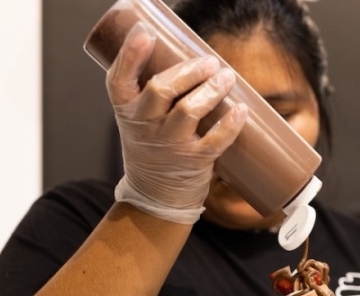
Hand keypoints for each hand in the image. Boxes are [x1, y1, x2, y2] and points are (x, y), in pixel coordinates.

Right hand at [106, 23, 247, 223]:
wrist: (154, 196)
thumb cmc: (151, 147)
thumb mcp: (138, 120)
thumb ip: (153, 92)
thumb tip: (190, 56)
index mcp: (126, 112)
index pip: (119, 80)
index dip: (130, 55)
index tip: (145, 34)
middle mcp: (145, 128)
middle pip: (161, 90)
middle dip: (188, 71)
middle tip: (209, 61)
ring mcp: (170, 146)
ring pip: (189, 111)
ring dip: (211, 90)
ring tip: (227, 77)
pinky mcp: (194, 162)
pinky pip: (215, 140)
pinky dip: (230, 124)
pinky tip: (241, 109)